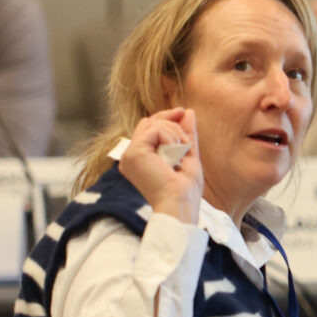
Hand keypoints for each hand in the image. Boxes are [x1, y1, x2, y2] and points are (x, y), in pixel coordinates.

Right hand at [118, 108, 202, 222]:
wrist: (180, 204)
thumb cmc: (184, 189)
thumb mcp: (188, 154)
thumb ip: (185, 133)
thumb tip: (187, 112)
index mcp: (138, 159)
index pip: (149, 127)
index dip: (166, 117)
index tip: (183, 111)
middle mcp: (129, 156)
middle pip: (150, 122)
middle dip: (174, 126)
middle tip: (186, 146)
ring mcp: (129, 154)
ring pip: (153, 124)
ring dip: (175, 136)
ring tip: (180, 156)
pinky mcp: (134, 153)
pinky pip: (155, 130)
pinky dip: (171, 139)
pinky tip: (173, 156)